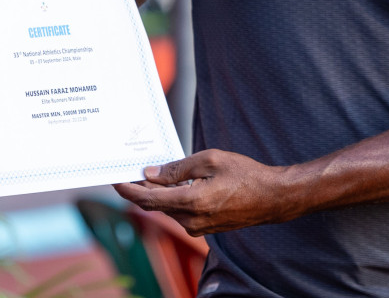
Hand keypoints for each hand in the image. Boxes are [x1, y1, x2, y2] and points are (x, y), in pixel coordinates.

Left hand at [113, 149, 290, 235]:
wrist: (272, 198)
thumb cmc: (245, 175)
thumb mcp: (210, 160)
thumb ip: (177, 168)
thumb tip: (151, 174)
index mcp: (191, 202)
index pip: (148, 200)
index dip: (128, 190)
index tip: (116, 180)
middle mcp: (192, 220)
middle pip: (156, 204)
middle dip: (143, 187)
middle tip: (134, 168)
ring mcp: (198, 227)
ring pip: (168, 208)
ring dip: (160, 192)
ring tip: (157, 171)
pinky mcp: (204, 228)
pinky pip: (181, 212)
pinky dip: (174, 198)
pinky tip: (176, 184)